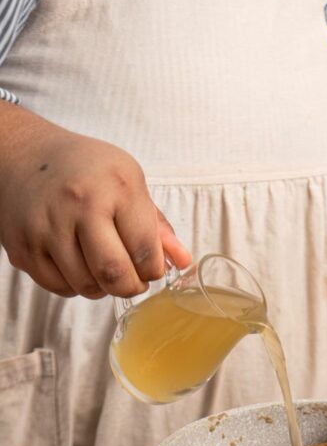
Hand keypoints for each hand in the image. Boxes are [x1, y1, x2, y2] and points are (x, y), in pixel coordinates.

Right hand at [0, 105, 191, 298]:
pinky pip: (59, 288)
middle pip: (115, 275)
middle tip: (133, 280)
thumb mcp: (130, 182)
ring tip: (104, 267)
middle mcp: (80, 205)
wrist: (25, 157)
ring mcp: (46, 227)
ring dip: (103, 288)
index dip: (154, 270)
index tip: (152, 267)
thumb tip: (184, 263)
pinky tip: (79, 264)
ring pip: (86, 287)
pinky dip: (75, 286)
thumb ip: (158, 226)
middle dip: (132, 287)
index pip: (145, 251)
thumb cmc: (85, 170)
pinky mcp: (23, 247)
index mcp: (117, 186)